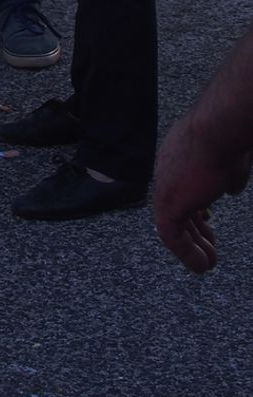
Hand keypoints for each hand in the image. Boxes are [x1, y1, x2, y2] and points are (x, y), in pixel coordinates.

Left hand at [154, 114, 252, 272]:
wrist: (218, 130)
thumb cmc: (229, 139)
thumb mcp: (231, 160)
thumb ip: (228, 177)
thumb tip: (230, 189)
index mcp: (180, 154)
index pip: (183, 185)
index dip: (195, 205)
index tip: (207, 220)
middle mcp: (168, 167)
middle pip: (178, 205)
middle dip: (194, 229)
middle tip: (209, 247)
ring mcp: (165, 184)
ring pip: (173, 222)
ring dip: (191, 246)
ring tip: (207, 264)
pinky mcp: (168, 202)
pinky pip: (172, 234)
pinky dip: (186, 252)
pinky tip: (201, 266)